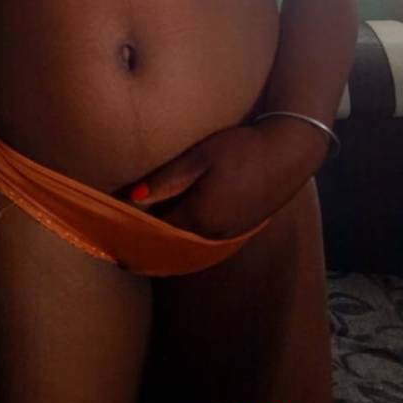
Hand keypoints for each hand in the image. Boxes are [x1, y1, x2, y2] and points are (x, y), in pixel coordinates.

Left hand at [118, 117, 328, 238]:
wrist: (289, 152)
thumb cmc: (242, 149)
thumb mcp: (200, 158)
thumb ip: (167, 180)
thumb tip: (132, 198)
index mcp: (198, 217)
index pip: (156, 234)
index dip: (133, 236)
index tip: (112, 242)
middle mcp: (212, 233)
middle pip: (171, 247)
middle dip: (147, 250)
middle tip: (122, 253)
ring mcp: (228, 234)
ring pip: (188, 247)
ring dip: (166, 249)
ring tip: (143, 249)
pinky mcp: (239, 228)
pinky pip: (204, 242)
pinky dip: (186, 243)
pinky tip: (177, 237)